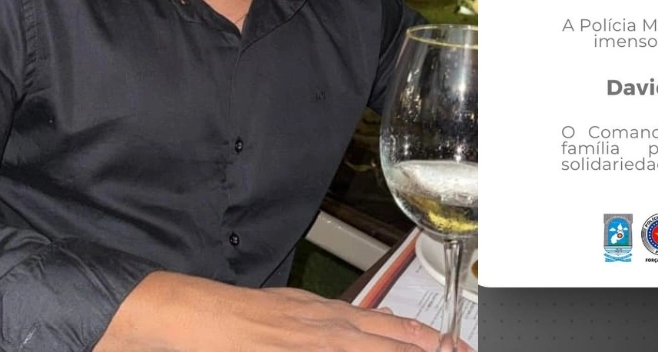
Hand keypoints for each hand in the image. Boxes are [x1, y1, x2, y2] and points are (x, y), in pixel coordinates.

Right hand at [96, 271, 475, 350]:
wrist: (200, 317)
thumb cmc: (247, 315)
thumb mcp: (304, 309)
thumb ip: (344, 320)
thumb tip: (384, 324)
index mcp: (335, 319)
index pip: (398, 331)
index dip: (432, 343)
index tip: (457, 348)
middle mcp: (332, 332)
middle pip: (393, 343)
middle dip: (430, 351)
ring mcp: (314, 346)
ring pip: (372, 349)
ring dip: (405, 351)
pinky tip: (388, 348)